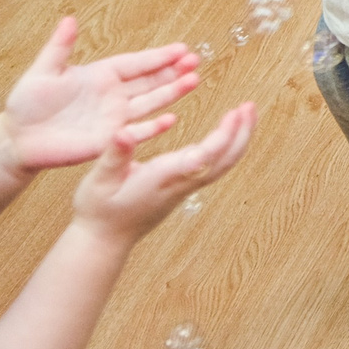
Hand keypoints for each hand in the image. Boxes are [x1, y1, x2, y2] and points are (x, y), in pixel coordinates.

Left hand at [0, 19, 201, 176]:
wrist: (18, 139)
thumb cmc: (27, 104)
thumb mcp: (42, 71)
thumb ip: (59, 47)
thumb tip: (69, 19)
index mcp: (101, 75)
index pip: (136, 63)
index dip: (158, 56)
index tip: (182, 48)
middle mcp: (113, 95)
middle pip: (150, 81)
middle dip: (173, 71)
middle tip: (195, 61)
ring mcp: (114, 118)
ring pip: (150, 103)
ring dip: (172, 93)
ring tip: (193, 81)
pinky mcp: (109, 140)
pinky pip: (136, 133)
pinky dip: (153, 128)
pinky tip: (171, 119)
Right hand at [70, 102, 254, 248]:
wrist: (103, 241)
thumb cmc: (99, 211)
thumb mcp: (99, 179)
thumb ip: (114, 156)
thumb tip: (123, 132)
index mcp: (164, 177)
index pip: (204, 156)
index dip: (224, 135)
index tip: (235, 112)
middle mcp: (181, 183)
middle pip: (224, 160)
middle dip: (242, 133)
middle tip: (250, 106)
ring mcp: (184, 188)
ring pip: (222, 165)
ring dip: (238, 139)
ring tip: (245, 114)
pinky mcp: (182, 189)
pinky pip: (214, 168)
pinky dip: (226, 148)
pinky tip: (227, 134)